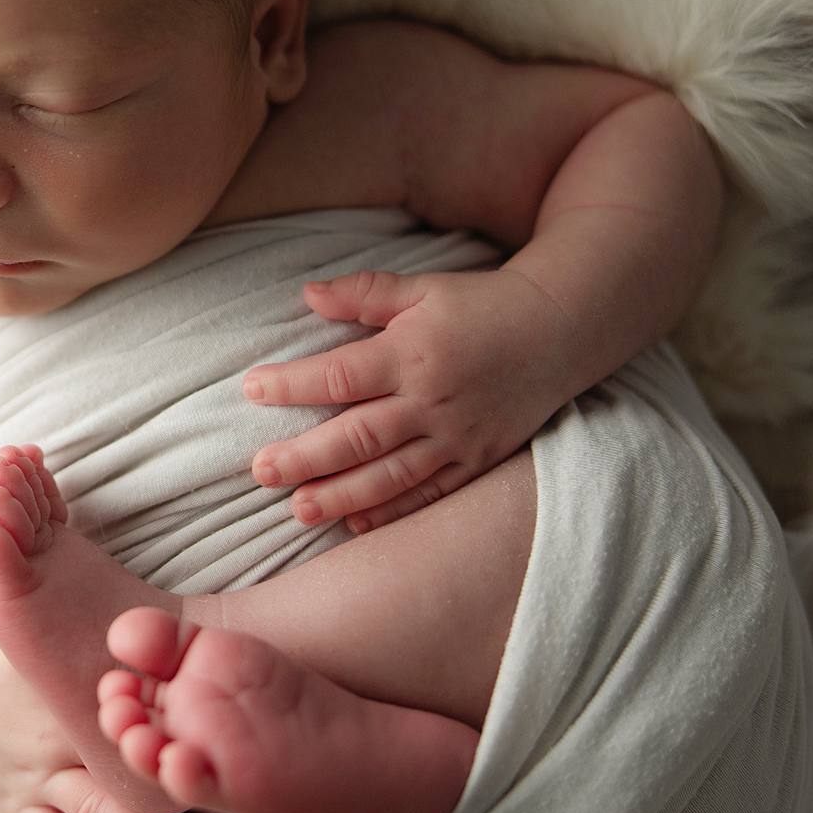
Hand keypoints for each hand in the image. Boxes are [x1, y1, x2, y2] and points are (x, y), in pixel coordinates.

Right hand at [0, 633, 193, 812]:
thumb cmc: (4, 664)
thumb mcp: (40, 645)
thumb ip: (95, 644)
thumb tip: (147, 631)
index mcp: (60, 719)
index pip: (110, 746)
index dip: (149, 763)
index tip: (189, 783)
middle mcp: (42, 765)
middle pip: (92, 802)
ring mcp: (20, 798)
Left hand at [243, 266, 571, 531]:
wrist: (561, 329)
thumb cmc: (483, 305)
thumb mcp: (424, 288)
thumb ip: (365, 292)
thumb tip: (307, 294)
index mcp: (412, 353)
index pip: (340, 375)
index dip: (292, 385)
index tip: (251, 389)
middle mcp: (432, 401)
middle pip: (357, 436)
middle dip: (305, 457)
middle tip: (261, 471)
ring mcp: (456, 436)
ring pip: (390, 475)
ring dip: (341, 496)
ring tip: (298, 509)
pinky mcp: (477, 459)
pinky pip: (430, 493)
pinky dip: (392, 512)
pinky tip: (355, 524)